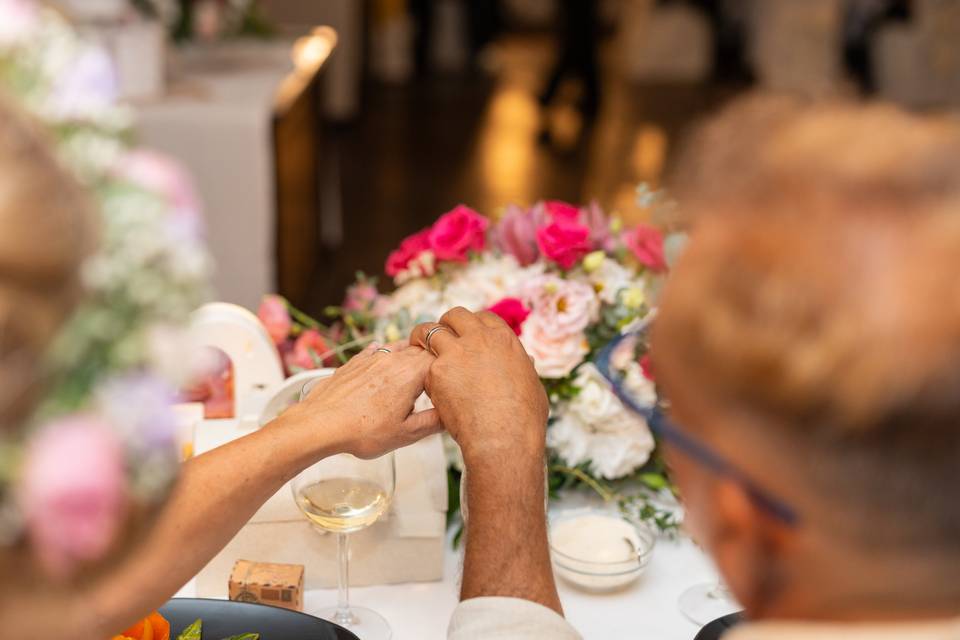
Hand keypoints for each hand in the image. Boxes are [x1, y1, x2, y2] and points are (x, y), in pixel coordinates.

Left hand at [279, 342, 440, 458]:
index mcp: (411, 373)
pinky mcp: (355, 362)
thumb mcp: (407, 434)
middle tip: (437, 377)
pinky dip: (386, 355)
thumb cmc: (361, 430)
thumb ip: (434, 422)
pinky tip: (384, 362)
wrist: (320, 424)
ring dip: (410, 356)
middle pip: (422, 350)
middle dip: (431, 361)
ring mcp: (373, 358)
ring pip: (400, 348)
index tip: (452, 381)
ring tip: (414, 371)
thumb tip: (452, 414)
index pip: (441, 359)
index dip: (448, 369)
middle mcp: (393, 359)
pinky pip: (376, 350)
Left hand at [410, 307, 548, 464]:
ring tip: (417, 345)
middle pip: (455, 316)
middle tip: (440, 335)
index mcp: (504, 339)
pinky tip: (424, 381)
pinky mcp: (437, 372)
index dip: (472, 325)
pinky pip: (423, 363)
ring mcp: (455, 353)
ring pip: (430, 331)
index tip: (466, 335)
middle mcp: (479, 339)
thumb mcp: (532, 384)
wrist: (504, 438)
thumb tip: (527, 362)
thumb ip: (523, 367)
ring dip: (423, 337)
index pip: (482, 318)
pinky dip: (423, 370)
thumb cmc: (524, 419)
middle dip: (446, 323)